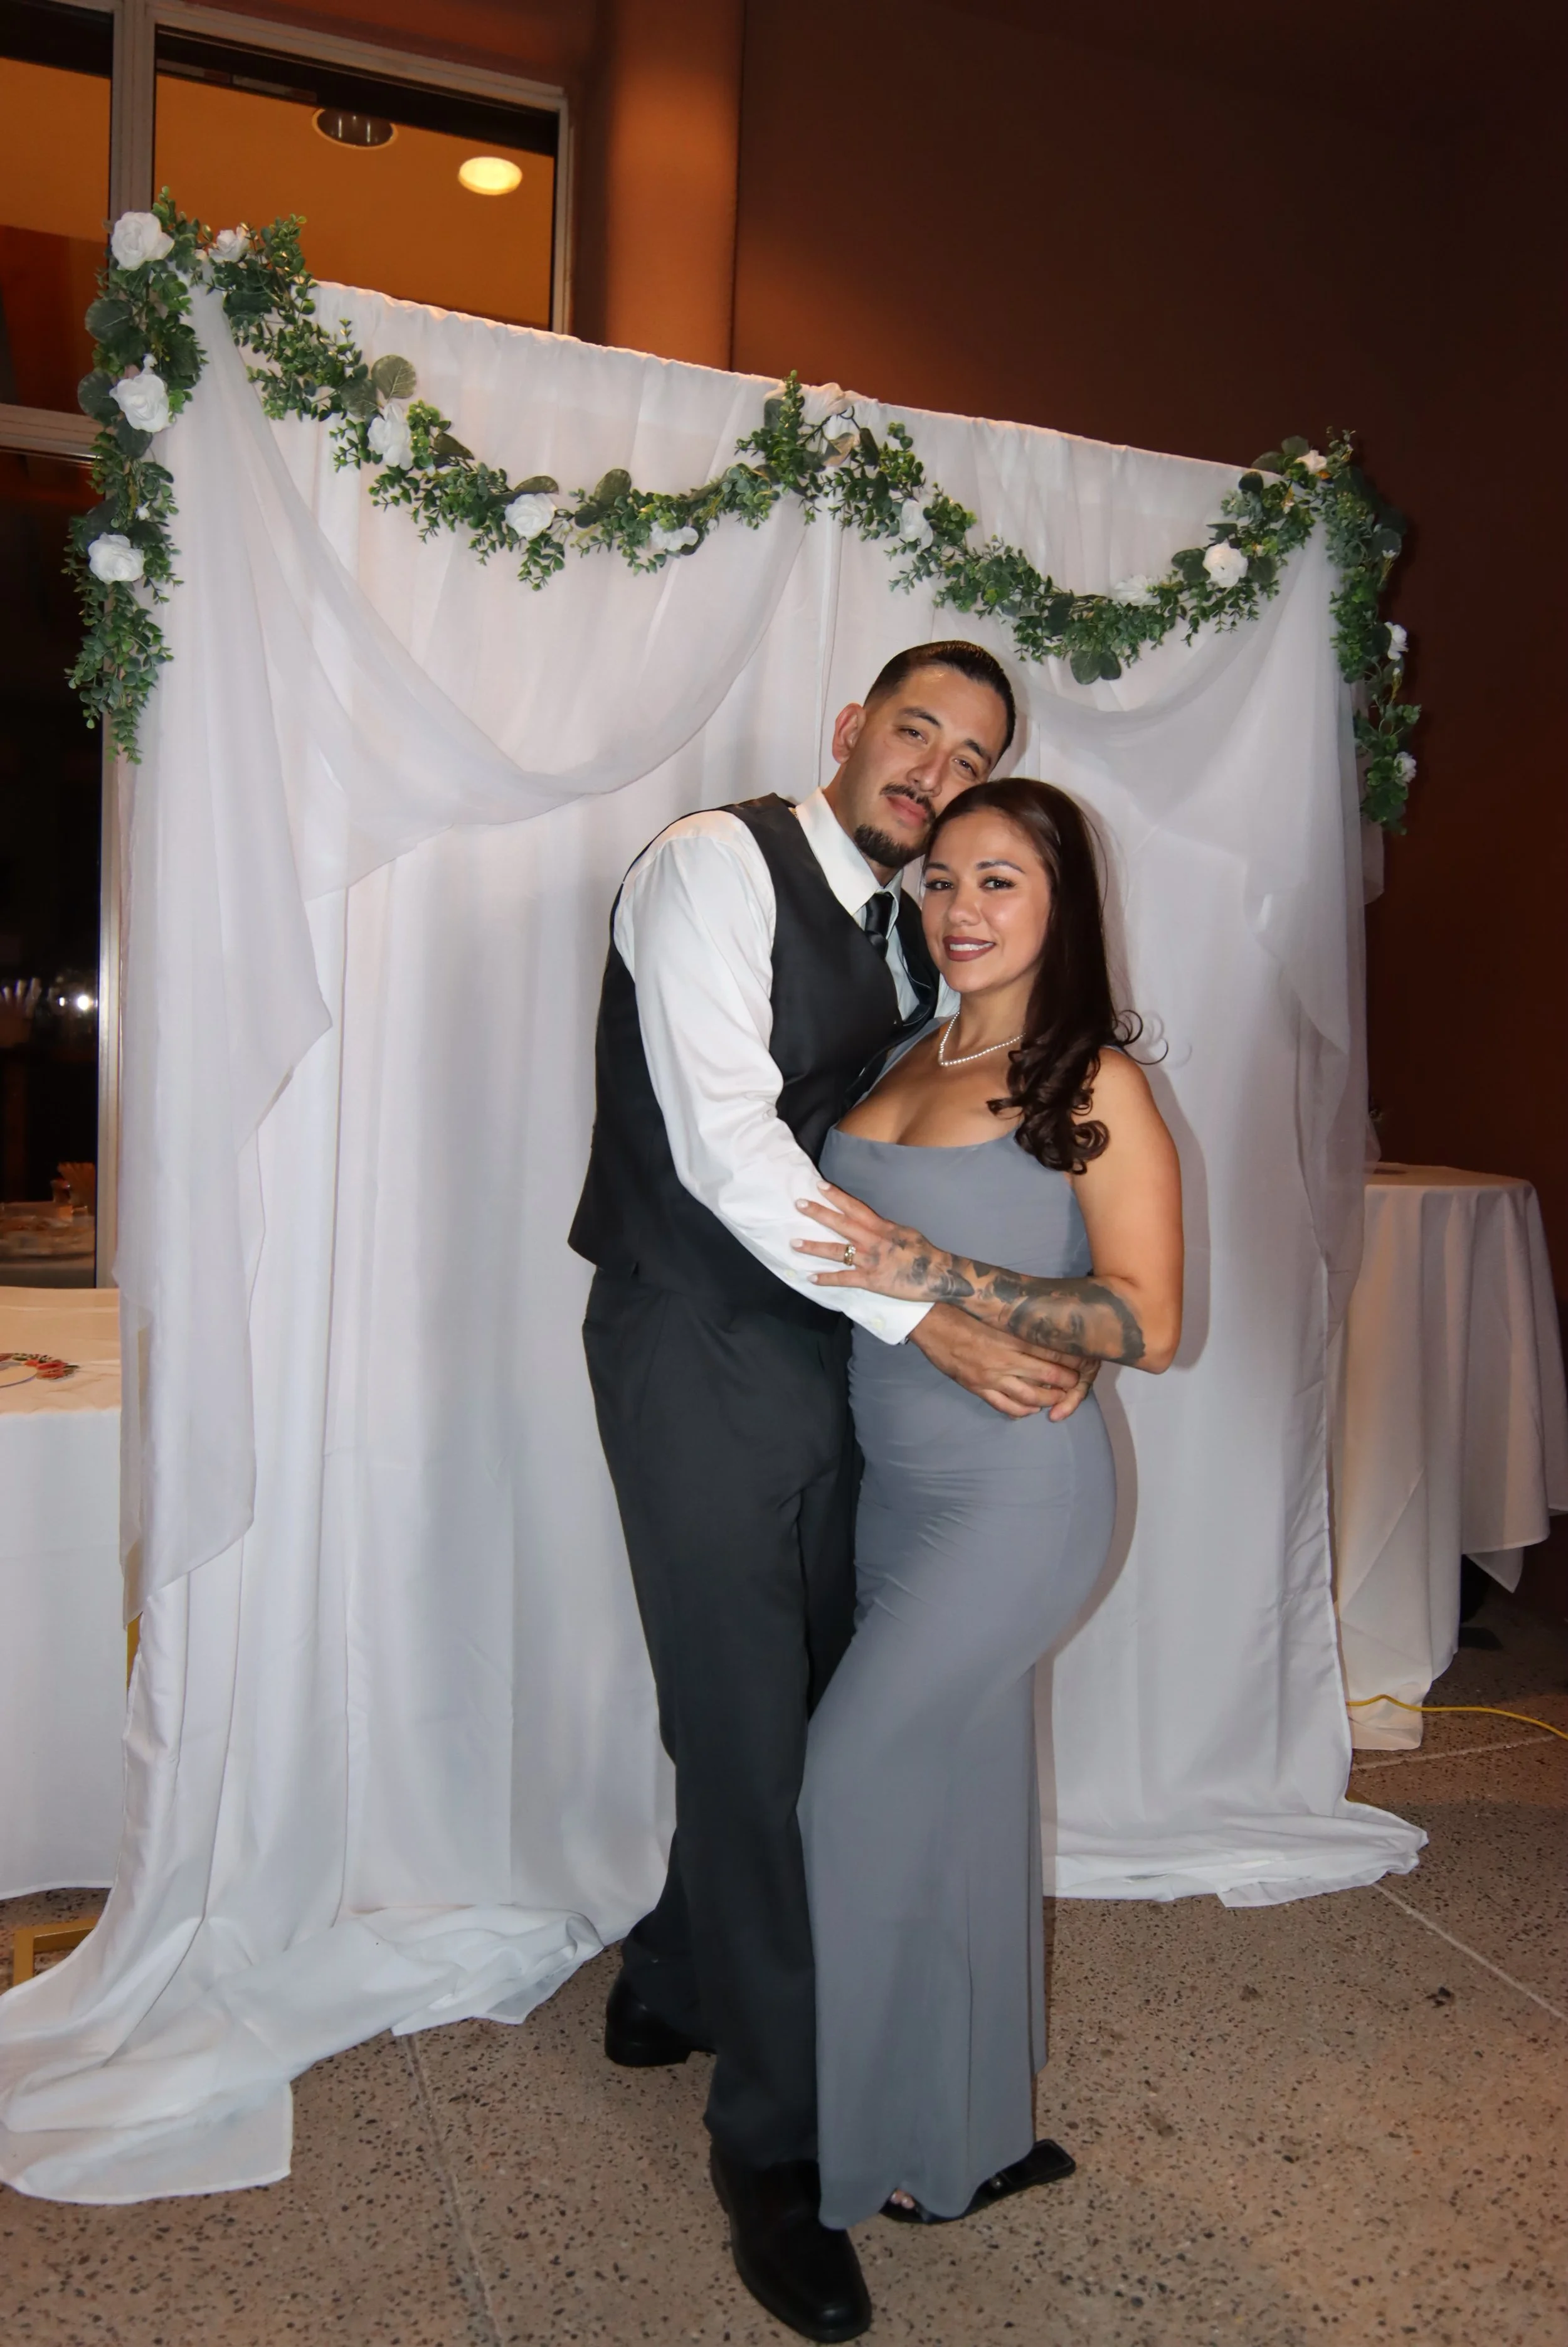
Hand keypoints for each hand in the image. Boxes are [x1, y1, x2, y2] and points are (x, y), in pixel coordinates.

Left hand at [793, 1184, 953, 1302]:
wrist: (939, 1274)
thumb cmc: (923, 1253)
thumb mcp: (905, 1232)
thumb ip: (885, 1228)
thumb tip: (871, 1222)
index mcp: (882, 1227)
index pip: (855, 1207)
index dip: (837, 1196)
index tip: (819, 1185)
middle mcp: (874, 1240)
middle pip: (841, 1224)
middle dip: (819, 1213)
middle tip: (799, 1204)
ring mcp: (871, 1261)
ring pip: (838, 1251)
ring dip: (814, 1247)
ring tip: (794, 1243)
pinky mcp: (871, 1281)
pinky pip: (845, 1279)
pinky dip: (827, 1279)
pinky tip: (811, 1278)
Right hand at [910, 1305, 1098, 1422]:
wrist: (929, 1321)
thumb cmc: (962, 1311)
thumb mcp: (995, 1312)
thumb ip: (1019, 1321)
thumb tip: (1043, 1323)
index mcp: (1011, 1336)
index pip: (1051, 1351)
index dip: (1071, 1358)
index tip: (1084, 1360)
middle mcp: (1004, 1359)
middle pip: (1047, 1375)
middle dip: (1067, 1381)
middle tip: (1077, 1382)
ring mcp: (990, 1377)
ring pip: (1029, 1396)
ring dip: (1048, 1399)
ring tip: (1060, 1398)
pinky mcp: (977, 1387)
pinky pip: (1004, 1406)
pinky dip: (1021, 1411)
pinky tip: (1031, 1410)